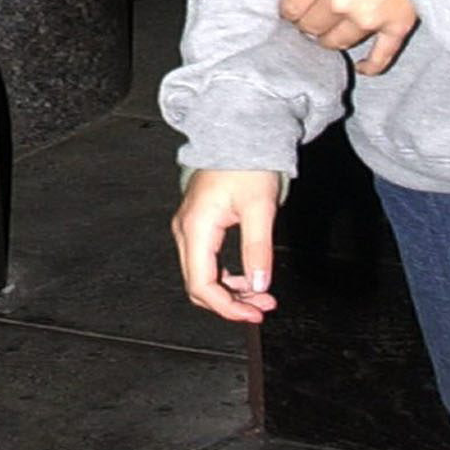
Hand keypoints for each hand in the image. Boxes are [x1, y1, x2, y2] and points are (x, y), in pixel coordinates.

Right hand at [173, 168, 284, 323]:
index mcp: (196, 228)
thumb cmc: (247, 164)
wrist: (236, 136)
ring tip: (261, 295)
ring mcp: (189, 230)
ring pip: (201, 276)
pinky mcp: (198, 227)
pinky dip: (225, 278)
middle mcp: (186, 231)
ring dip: (229, 292)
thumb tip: (259, 284)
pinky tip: (247, 279)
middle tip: (263, 306)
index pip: (202, 284)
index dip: (226, 307)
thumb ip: (258, 249)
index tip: (254, 313)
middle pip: (198, 285)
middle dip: (230, 303)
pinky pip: (205, 263)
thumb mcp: (260, 208)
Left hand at [281, 0, 417, 74]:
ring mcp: (366, 18)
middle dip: (310, 22)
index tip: (297, 6)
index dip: (291, 9)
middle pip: (311, 28)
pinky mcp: (395, 25)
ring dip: (332, 38)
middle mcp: (336, 2)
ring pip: (337, 42)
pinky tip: (362, 66)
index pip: (290, 9)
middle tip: (315, 16)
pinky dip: (370, 65)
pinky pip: (380, 56)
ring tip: (334, 29)